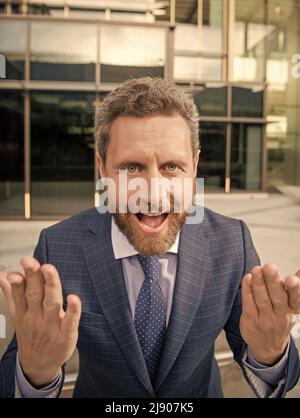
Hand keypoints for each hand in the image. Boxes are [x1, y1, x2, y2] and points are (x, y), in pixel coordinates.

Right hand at [0, 257, 80, 385]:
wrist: (39, 366)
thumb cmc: (31, 335)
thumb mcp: (18, 315)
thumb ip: (12, 293)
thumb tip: (2, 275)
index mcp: (25, 312)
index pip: (20, 293)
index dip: (18, 281)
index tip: (18, 268)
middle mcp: (37, 317)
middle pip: (34, 294)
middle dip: (33, 276)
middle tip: (31, 262)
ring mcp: (52, 325)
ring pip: (51, 302)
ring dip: (50, 285)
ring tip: (49, 269)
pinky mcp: (66, 334)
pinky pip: (70, 321)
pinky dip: (72, 310)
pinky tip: (74, 298)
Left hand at [240, 264, 299, 365]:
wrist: (267, 347)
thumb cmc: (279, 319)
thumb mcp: (291, 306)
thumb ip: (294, 289)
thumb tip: (299, 272)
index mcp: (293, 309)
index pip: (296, 299)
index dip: (295, 289)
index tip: (291, 278)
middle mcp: (281, 316)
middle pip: (278, 297)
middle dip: (273, 281)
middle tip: (270, 267)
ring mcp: (266, 320)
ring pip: (262, 299)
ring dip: (258, 283)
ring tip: (256, 269)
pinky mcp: (251, 321)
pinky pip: (249, 304)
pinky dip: (247, 290)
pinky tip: (246, 279)